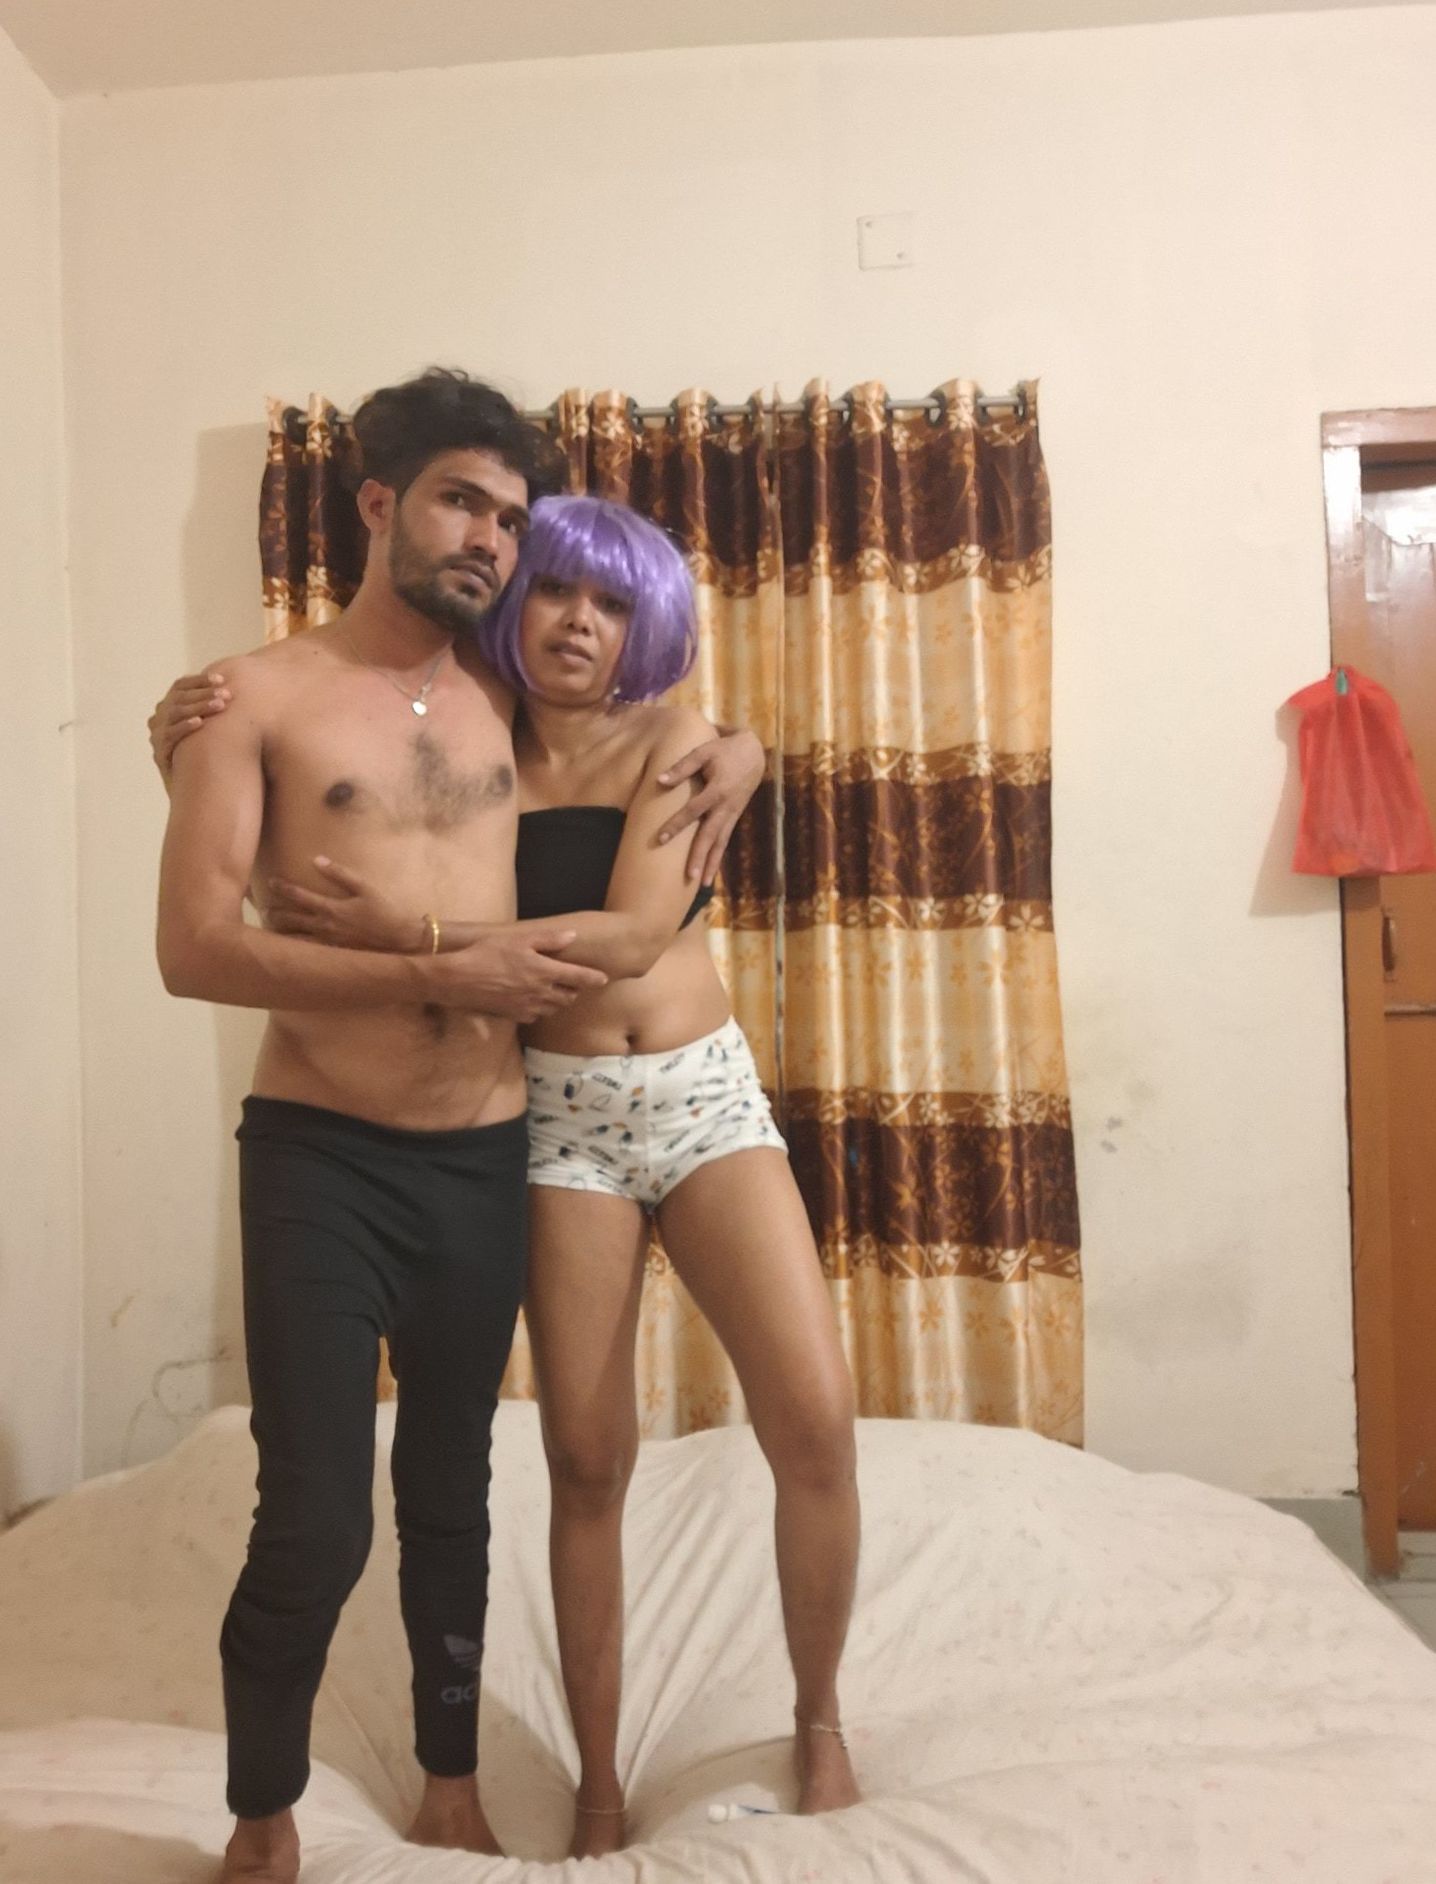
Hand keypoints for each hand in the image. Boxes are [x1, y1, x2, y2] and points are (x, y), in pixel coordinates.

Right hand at [148, 671, 229, 774]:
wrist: (193, 792)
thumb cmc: (206, 756)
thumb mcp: (208, 729)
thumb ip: (212, 710)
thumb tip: (236, 690)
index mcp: (167, 709)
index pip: (179, 686)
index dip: (199, 681)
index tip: (221, 679)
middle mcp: (158, 720)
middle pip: (178, 699)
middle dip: (203, 693)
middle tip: (226, 693)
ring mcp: (156, 738)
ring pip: (174, 714)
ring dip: (198, 707)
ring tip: (220, 705)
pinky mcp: (159, 755)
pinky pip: (168, 736)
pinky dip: (184, 727)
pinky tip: (200, 722)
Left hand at [266, 858, 420, 952]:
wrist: (400, 941)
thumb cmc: (384, 911)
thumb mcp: (366, 887)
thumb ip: (341, 874)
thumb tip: (318, 860)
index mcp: (331, 908)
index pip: (299, 896)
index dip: (283, 888)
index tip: (271, 881)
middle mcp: (325, 927)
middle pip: (291, 920)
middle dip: (274, 913)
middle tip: (261, 908)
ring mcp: (327, 943)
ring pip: (295, 938)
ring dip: (281, 932)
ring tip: (270, 927)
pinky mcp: (334, 954)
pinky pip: (308, 951)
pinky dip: (295, 947)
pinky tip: (289, 946)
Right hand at [433, 928, 608, 1020]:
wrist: (458, 979)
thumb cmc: (487, 953)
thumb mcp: (519, 940)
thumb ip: (548, 940)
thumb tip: (571, 937)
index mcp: (545, 971)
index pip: (579, 977)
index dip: (594, 978)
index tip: (603, 978)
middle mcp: (541, 993)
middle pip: (569, 997)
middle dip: (573, 990)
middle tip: (571, 981)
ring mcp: (528, 1007)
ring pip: (554, 1008)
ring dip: (557, 1000)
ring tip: (551, 990)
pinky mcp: (515, 1017)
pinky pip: (535, 1015)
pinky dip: (539, 1008)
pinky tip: (530, 999)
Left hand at [655, 727, 765, 883]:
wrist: (755, 753)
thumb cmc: (724, 750)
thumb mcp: (704, 752)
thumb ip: (682, 767)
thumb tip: (659, 781)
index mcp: (717, 790)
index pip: (693, 811)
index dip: (676, 825)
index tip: (660, 839)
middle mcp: (726, 807)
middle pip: (711, 836)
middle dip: (700, 857)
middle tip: (689, 877)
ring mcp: (732, 814)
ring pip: (720, 843)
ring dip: (712, 864)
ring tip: (703, 885)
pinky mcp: (734, 817)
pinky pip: (724, 840)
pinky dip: (718, 857)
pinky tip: (711, 872)